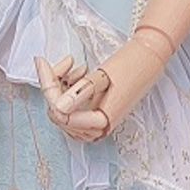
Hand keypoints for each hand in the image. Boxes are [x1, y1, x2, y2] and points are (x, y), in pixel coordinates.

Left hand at [35, 35, 168, 142]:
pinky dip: (69, 89)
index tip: (40, 59)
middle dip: (55, 84)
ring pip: (61, 110)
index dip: (48, 83)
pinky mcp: (93, 116)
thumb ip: (81, 92)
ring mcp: (94, 125)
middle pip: (57, 112)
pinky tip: (80, 74)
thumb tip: (59, 107)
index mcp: (100, 122)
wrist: (149, 60)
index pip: (60, 110)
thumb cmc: (131, 66)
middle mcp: (96, 130)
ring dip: (62, 86)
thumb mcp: (103, 77)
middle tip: (67, 62)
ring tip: (79, 68)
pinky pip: (70, 107)